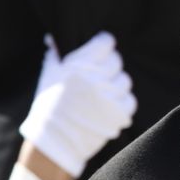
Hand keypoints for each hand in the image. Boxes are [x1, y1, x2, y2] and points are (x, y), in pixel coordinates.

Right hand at [19, 32, 136, 179]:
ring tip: (101, 94)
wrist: (54, 142)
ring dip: (115, 85)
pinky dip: (122, 103)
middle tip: (99, 75)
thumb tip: (56, 36)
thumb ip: (56, 53)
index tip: (100, 50)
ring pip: (125, 80)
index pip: (106, 43)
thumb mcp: (49, 75)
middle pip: (116, 61)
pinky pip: (130, 100)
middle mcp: (94, 80)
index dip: (103, 45)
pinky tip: (108, 107)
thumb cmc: (49, 106)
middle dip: (108, 66)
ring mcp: (108, 98)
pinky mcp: (119, 114)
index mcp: (77, 66)